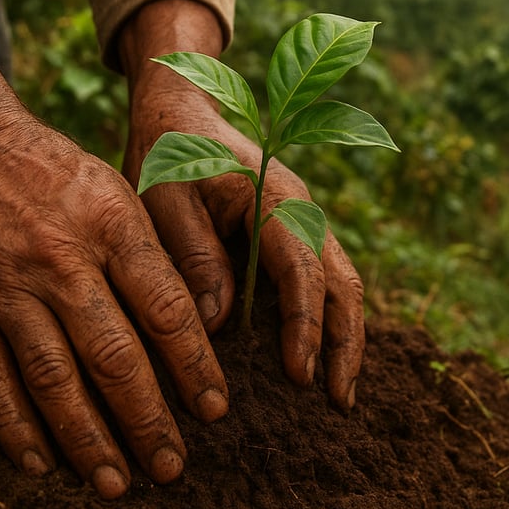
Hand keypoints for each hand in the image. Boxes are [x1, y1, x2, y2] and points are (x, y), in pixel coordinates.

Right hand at [0, 31, 227, 497]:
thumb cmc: (62, 179)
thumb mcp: (121, 195)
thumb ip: (156, 258)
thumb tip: (202, 330)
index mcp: (112, 225)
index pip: (165, 308)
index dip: (194, 365)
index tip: (214, 410)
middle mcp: (60, 258)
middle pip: (112, 354)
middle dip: (146, 419)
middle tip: (171, 467)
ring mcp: (6, 286)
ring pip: (52, 377)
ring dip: (86, 438)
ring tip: (114, 481)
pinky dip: (15, 427)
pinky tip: (41, 463)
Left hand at [118, 0, 364, 410]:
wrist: (179, 106)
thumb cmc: (167, 150)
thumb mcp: (163, 197)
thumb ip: (191, 253)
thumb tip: (218, 321)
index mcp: (272, 197)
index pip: (302, 270)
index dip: (305, 326)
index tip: (299, 376)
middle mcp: (300, 208)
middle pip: (341, 281)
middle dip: (345, 343)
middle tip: (340, 402)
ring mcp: (302, 217)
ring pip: (341, 281)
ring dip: (345, 337)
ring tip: (339, 393)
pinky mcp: (292, 229)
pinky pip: (322, 276)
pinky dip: (329, 318)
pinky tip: (319, 356)